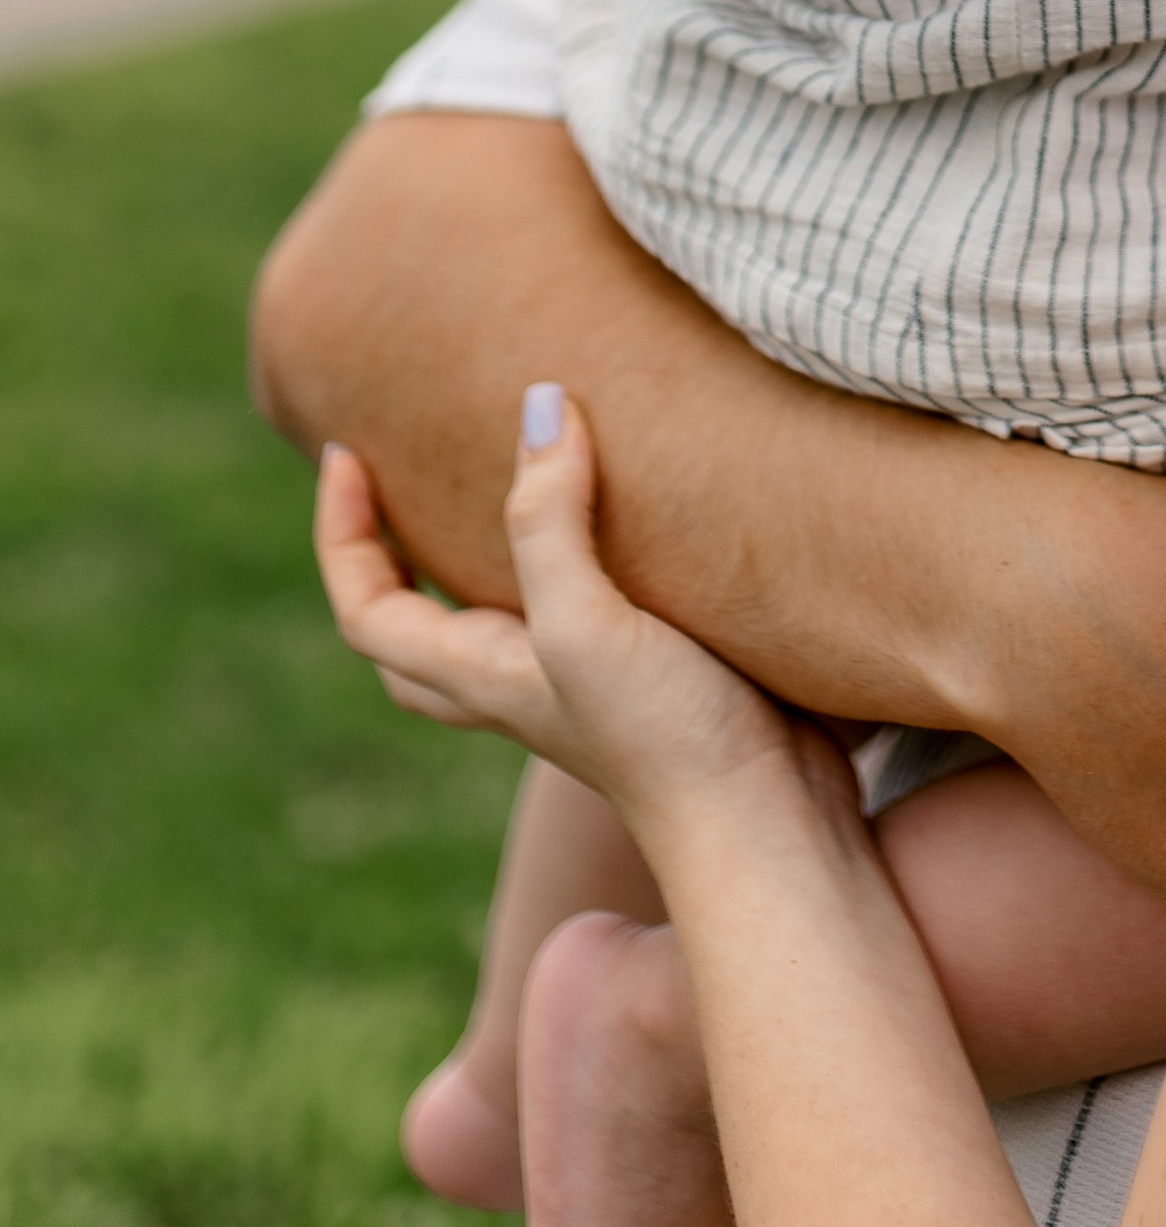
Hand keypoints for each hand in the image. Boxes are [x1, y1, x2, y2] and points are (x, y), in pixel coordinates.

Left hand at [316, 389, 799, 840]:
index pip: (367, 611)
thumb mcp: (585, 623)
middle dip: (383, 562)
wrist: (763, 821)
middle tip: (391, 481)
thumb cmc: (664, 735)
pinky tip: (617, 528)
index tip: (344, 452)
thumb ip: (550, 520)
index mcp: (478, 676)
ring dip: (467, 569)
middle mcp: (516, 685)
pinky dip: (564, 567)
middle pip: (410, 637)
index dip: (340, 533)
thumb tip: (540, 406)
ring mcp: (580, 688)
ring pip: (488, 630)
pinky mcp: (643, 679)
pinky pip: (573, 615)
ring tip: (494, 491)